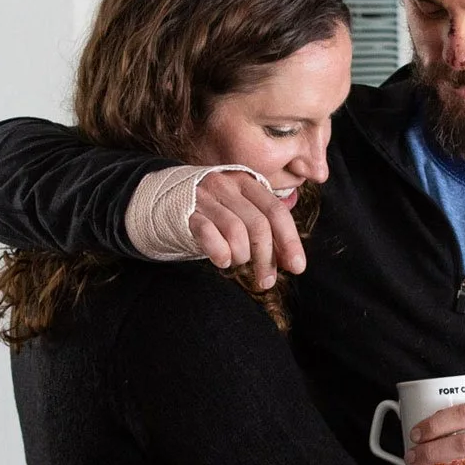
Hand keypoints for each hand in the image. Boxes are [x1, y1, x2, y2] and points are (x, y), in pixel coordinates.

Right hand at [186, 169, 304, 286]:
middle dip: (267, 257)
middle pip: (258, 224)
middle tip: (266, 281)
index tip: (297, 267)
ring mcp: (205, 197)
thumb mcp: (242, 211)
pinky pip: (207, 233)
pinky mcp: (185, 212)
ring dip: (242, 255)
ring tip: (238, 262)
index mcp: (247, 183)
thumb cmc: (214, 212)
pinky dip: (219, 252)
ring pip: (235, 230)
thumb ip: (268, 230)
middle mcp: (228, 185)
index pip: (276, 212)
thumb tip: (293, 261)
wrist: (166, 200)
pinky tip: (223, 261)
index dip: (290, 241)